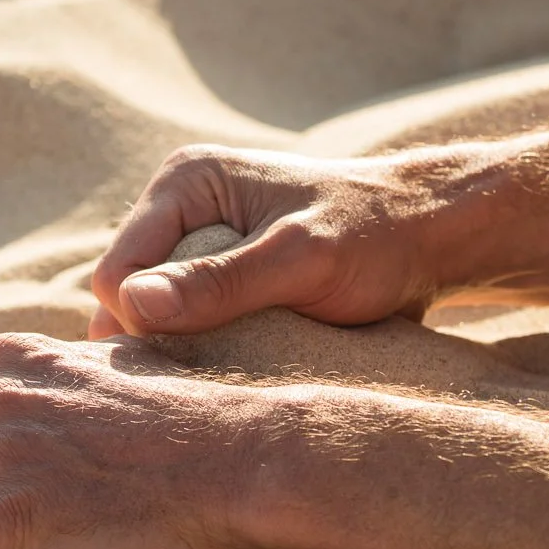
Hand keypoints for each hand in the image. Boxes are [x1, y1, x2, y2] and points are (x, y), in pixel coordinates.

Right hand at [90, 145, 457, 338]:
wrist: (433, 236)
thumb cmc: (376, 236)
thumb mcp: (301, 261)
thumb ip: (219, 282)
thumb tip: (131, 304)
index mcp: (186, 182)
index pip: (115, 273)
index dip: (146, 324)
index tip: (209, 351)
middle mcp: (182, 207)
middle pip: (127, 297)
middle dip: (164, 338)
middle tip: (225, 365)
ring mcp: (200, 242)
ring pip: (156, 316)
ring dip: (188, 347)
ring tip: (241, 360)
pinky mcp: (222, 272)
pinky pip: (189, 322)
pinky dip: (210, 347)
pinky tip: (248, 358)